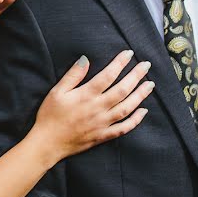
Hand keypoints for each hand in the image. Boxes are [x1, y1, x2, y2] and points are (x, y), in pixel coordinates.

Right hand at [31, 50, 153, 164]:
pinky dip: (135, 120)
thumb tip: (86, 59)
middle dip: (136, 76)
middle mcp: (98, 108)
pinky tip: (143, 111)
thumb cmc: (50, 115)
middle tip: (146, 65)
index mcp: (86, 95)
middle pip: (122, 90)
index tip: (129, 53)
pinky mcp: (103, 136)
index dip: (120, 63)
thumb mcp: (56, 91)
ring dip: (140, 95)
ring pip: (127, 108)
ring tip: (150, 84)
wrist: (47, 143)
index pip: (108, 75)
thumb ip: (73, 75)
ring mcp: (102, 123)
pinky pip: (123, 128)